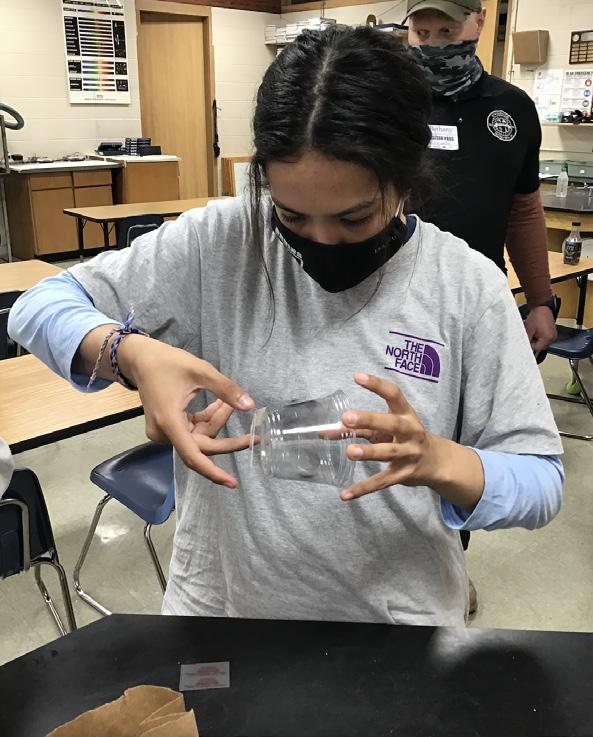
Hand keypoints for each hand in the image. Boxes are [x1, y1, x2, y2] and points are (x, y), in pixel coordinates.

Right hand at [117, 335, 253, 487]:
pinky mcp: (167, 428)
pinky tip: (218, 404)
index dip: (213, 472)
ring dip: (215, 421)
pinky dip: (207, 419)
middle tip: (253, 435)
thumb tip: (250, 406)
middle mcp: (164, 433)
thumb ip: (225, 390)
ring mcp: (164, 432)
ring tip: (226, 401)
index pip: (193, 456)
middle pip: (202, 445)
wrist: (141, 359)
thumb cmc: (168, 362)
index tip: (232, 482)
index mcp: (169, 423)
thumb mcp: (200, 371)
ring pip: (199, 437)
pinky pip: (193, 430)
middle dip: (226, 436)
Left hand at [339, 373, 483, 507]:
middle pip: (392, 424)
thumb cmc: (404, 438)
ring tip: (350, 452)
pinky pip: (382, 482)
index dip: (376, 385)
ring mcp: (409, 454)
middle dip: (370, 420)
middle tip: (347, 417)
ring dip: (369, 453)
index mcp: (406, 414)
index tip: (357, 377)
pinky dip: (363, 489)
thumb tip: (324, 431)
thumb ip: (358, 428)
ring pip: (388, 453)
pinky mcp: (404, 475)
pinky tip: (345, 494)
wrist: (436, 462)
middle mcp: (411, 432)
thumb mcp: (386, 428)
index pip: (393, 395)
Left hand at [523, 306, 556, 351]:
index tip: (526, 339)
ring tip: (532, 329)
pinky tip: (535, 328)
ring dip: (535, 337)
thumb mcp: (529, 330)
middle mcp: (552, 338)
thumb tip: (524, 345)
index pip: (537, 348)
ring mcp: (553, 334)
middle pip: (540, 345)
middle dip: (533, 340)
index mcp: (548, 339)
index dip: (530, 344)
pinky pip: (544, 336)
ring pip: (541, 341)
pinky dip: (538, 333)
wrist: (541, 306)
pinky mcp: (551, 330)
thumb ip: (527, 340)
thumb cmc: (536, 316)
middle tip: (529, 333)